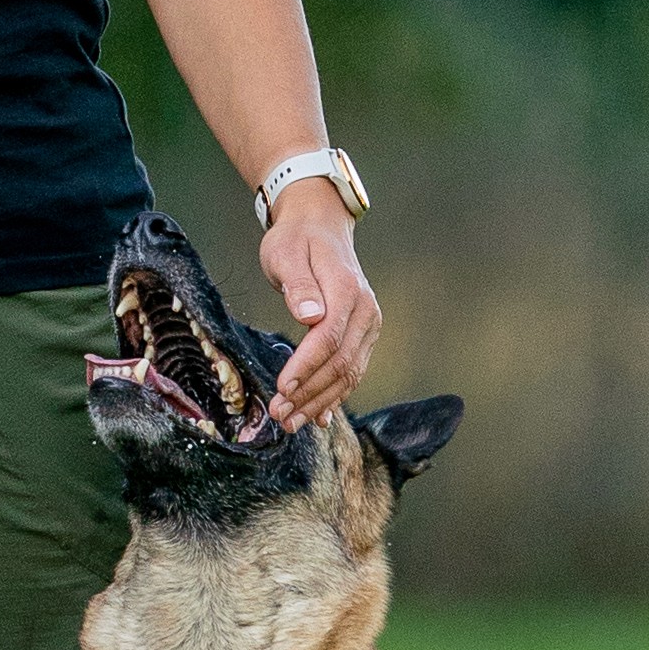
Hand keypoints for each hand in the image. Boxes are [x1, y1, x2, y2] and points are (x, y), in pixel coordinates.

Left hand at [258, 194, 378, 429]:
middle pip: (340, 363)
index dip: (305, 368)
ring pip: (348, 374)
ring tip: (290, 422)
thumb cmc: (296, 239)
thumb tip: (310, 315)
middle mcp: (366, 312)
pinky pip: (351, 371)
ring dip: (319, 402)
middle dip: (309, 394)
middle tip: (280, 415)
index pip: (329, 339)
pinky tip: (318, 418)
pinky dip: (334, 396)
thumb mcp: (286, 252)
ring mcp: (368, 326)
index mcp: (348, 291)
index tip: (281, 388)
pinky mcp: (363, 336)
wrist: (319, 227)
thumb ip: (298, 284)